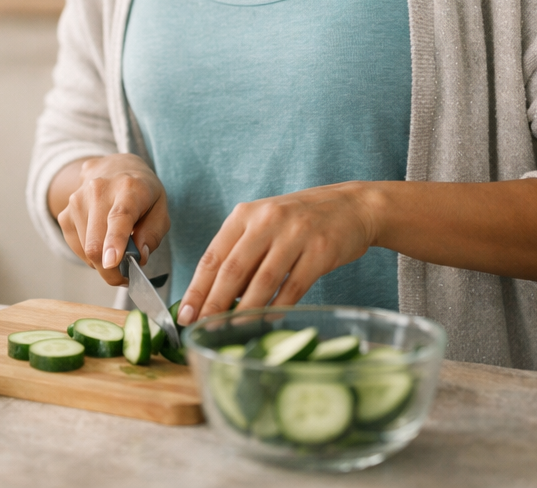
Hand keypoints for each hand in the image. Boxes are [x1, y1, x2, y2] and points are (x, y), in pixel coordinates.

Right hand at [52, 154, 169, 286]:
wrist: (113, 166)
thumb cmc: (141, 192)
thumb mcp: (161, 208)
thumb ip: (154, 233)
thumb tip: (139, 256)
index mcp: (129, 188)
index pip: (119, 217)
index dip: (115, 241)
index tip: (112, 262)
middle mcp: (98, 190)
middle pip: (96, 243)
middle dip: (110, 271)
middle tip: (124, 277)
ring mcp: (77, 201)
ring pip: (85, 250)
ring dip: (101, 262)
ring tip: (116, 250)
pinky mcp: (65, 213)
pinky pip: (76, 248)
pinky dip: (90, 255)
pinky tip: (102, 241)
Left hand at [178, 182, 377, 323]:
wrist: (352, 206)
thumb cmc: (300, 220)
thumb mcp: (264, 224)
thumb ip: (241, 253)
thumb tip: (215, 296)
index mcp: (245, 214)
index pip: (213, 255)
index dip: (197, 287)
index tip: (184, 313)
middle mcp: (267, 221)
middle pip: (233, 269)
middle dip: (214, 303)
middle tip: (200, 327)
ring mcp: (295, 234)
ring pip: (263, 280)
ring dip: (244, 310)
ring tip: (229, 331)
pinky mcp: (321, 251)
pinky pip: (294, 287)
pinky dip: (279, 308)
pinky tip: (267, 323)